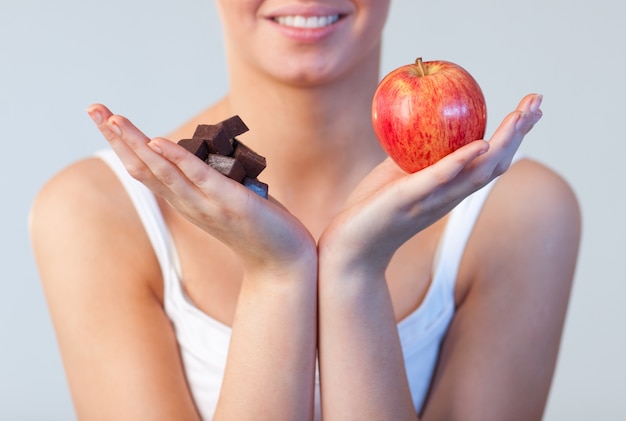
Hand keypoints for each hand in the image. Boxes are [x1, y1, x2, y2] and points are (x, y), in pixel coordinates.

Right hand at [86, 104, 315, 273]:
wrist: (284, 262)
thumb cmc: (260, 225)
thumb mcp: (227, 196)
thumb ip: (210, 178)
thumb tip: (203, 152)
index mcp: (186, 200)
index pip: (146, 169)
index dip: (123, 144)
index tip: (104, 117)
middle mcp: (189, 204)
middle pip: (143, 167)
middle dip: (117, 137)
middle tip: (93, 108)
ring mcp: (208, 206)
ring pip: (163, 171)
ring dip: (137, 144)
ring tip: (114, 120)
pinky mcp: (231, 204)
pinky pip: (200, 178)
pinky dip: (178, 160)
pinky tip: (160, 143)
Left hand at [318, 93, 542, 275]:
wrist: (351, 245)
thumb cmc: (374, 208)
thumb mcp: (399, 173)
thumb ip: (417, 154)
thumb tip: (423, 120)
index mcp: (450, 187)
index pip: (490, 160)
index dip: (513, 136)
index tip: (531, 109)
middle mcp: (449, 196)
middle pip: (495, 164)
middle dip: (519, 133)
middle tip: (538, 102)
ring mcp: (432, 201)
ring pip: (477, 173)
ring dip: (502, 144)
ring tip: (519, 117)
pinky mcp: (409, 201)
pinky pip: (438, 181)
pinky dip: (459, 163)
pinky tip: (477, 145)